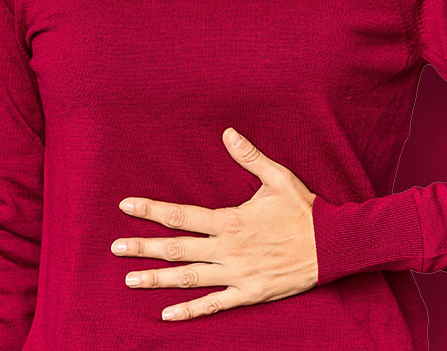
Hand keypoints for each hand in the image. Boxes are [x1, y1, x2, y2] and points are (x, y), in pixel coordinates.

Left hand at [111, 126, 318, 321]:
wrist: (332, 245)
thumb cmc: (304, 210)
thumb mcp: (278, 177)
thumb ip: (250, 157)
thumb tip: (228, 132)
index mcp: (230, 221)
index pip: (181, 215)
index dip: (151, 210)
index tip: (126, 206)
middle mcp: (228, 249)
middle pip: (177, 249)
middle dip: (143, 247)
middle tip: (114, 248)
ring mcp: (236, 274)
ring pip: (189, 278)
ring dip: (157, 279)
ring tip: (130, 279)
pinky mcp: (248, 293)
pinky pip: (214, 304)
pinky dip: (190, 311)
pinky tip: (167, 314)